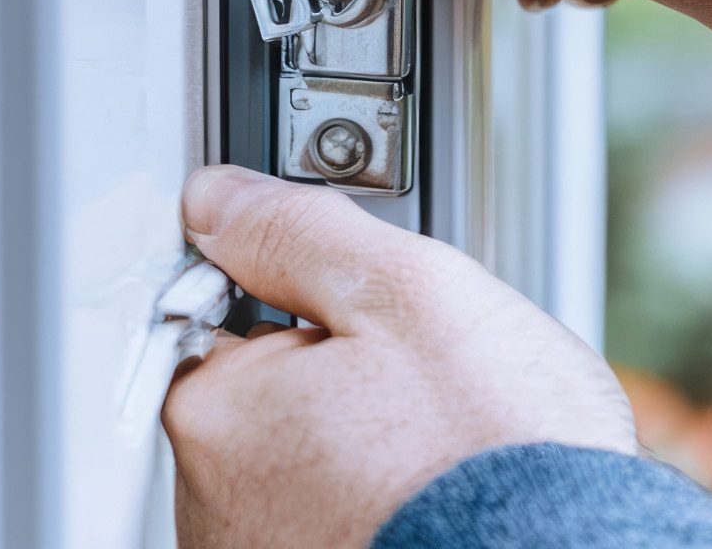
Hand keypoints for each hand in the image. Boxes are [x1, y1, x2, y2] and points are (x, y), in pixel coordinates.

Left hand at [162, 166, 635, 547]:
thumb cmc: (496, 453)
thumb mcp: (406, 291)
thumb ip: (297, 232)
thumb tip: (216, 198)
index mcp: (221, 415)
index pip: (230, 315)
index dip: (316, 297)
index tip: (377, 314)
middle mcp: (215, 505)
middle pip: (271, 395)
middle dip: (342, 372)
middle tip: (425, 380)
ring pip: (308, 459)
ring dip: (363, 441)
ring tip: (442, 442)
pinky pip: (335, 514)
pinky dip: (380, 497)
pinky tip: (439, 493)